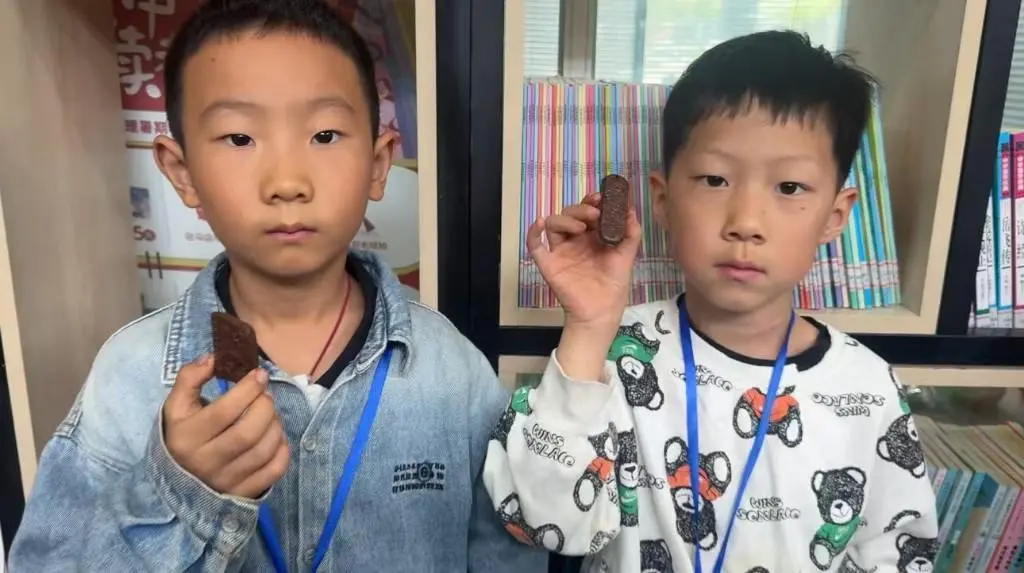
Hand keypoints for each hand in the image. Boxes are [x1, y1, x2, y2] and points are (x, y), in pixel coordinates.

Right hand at [162, 355, 289, 498]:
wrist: (182, 478)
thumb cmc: (184, 434)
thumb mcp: (177, 406)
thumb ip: (189, 378)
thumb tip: (212, 359)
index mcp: (187, 437)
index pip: (224, 412)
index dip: (247, 389)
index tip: (259, 374)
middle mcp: (206, 463)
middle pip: (248, 432)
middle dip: (265, 406)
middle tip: (266, 395)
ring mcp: (227, 481)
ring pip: (264, 450)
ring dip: (276, 425)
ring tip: (270, 414)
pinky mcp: (244, 492)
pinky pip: (275, 470)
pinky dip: (283, 449)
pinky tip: (276, 437)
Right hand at [527, 193, 640, 327]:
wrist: (600, 311)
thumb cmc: (613, 284)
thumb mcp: (627, 256)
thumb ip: (631, 233)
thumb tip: (631, 211)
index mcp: (592, 236)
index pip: (588, 211)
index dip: (592, 201)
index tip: (601, 197)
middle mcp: (575, 240)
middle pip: (570, 214)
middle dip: (581, 209)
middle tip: (594, 214)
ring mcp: (560, 251)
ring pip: (553, 224)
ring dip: (564, 220)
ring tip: (580, 228)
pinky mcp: (548, 263)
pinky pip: (534, 245)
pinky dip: (533, 232)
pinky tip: (540, 223)